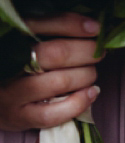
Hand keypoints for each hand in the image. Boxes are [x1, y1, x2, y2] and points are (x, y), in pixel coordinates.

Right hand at [0, 14, 102, 131]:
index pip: (38, 26)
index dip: (72, 25)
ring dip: (85, 75)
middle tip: (98, 52)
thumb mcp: (25, 42)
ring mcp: (11, 93)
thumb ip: (49, 30)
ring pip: (59, 81)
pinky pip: (54, 113)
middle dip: (86, 52)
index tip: (95, 27)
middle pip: (55, 54)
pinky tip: (91, 92)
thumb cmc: (17, 65)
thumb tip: (91, 26)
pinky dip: (80, 102)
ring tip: (90, 72)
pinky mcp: (19, 117)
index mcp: (6, 40)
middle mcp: (5, 65)